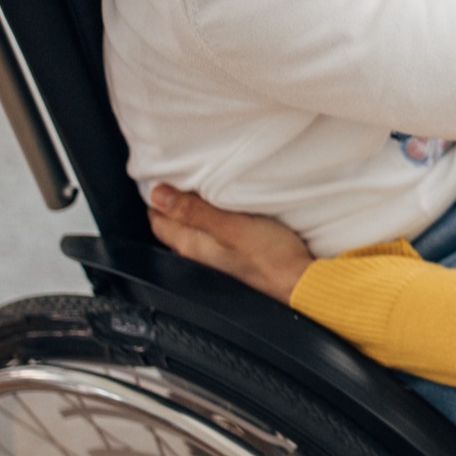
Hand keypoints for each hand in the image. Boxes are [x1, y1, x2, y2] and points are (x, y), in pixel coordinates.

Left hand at [148, 186, 314, 303]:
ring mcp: (215, 258)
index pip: (158, 220)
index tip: (164, 174)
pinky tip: (222, 208)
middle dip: (171, 202)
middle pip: (173, 225)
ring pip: (192, 229)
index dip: (157, 197)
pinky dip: (211, 218)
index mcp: (191, 246)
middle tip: (178, 175)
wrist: (298, 280)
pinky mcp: (233, 257)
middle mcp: (198, 255)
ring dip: (192, 210)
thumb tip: (157, 194)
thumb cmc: (269, 255)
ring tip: (200, 187)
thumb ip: (193, 210)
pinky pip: (212, 233)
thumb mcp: (230, 225)